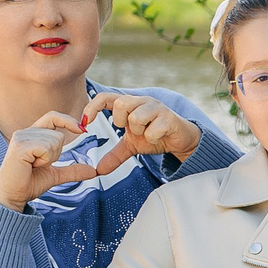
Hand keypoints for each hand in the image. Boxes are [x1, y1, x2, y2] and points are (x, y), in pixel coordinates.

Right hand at [0, 111, 92, 210]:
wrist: (13, 196)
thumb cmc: (29, 183)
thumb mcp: (55, 175)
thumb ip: (72, 170)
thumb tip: (93, 171)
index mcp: (32, 135)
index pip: (53, 116)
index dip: (68, 120)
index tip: (82, 129)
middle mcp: (25, 132)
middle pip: (59, 135)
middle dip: (57, 154)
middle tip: (40, 165)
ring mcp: (21, 138)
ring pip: (54, 141)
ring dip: (50, 159)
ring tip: (34, 166)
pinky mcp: (20, 146)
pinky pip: (46, 148)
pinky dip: (45, 160)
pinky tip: (32, 166)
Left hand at [85, 91, 202, 173]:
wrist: (181, 141)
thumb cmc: (156, 137)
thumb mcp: (131, 146)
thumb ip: (114, 155)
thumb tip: (98, 171)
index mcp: (130, 104)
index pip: (105, 97)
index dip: (92, 107)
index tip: (85, 123)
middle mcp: (142, 101)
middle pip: (121, 104)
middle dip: (122, 122)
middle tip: (131, 131)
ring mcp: (157, 108)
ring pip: (137, 117)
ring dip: (140, 132)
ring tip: (147, 135)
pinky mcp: (169, 118)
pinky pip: (153, 129)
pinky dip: (153, 138)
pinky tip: (159, 138)